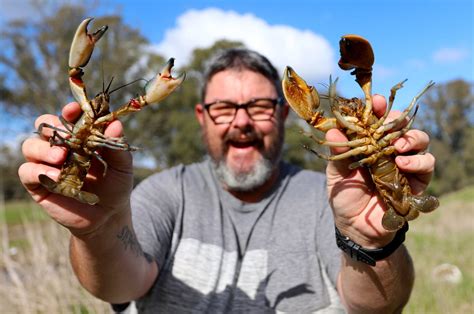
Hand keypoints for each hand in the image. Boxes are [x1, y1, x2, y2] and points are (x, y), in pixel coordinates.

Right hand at [18, 102, 133, 236]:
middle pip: (44, 126)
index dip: (70, 111)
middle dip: (51, 128)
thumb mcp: (122, 167)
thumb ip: (118, 146)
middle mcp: (61, 147)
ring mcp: (47, 164)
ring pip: (30, 146)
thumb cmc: (116, 187)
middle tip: (66, 138)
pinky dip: (37, 170)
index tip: (74, 110)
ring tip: (61, 158)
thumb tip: (115, 123)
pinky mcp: (38, 184)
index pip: (69, 117)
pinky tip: (53, 176)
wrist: (108, 216)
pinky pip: (27, 171)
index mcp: (81, 138)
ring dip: (43, 149)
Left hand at [326, 95, 434, 246]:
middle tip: (388, 122)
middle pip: (401, 124)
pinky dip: (417, 159)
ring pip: (419, 139)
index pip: (377, 120)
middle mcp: (388, 150)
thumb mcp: (336, 175)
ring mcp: (405, 163)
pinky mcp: (417, 180)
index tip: (377, 101)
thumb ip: (338, 154)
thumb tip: (332, 129)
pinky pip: (427, 162)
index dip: (378, 108)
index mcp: (368, 144)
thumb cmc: (345, 198)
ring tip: (396, 146)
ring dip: (410, 137)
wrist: (356, 228)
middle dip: (397, 119)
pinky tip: (402, 163)